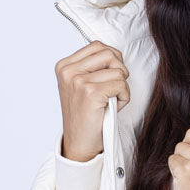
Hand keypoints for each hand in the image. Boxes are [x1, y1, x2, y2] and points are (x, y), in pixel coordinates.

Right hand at [56, 41, 130, 161]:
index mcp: (64, 66)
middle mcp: (68, 71)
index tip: (110, 77)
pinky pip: (121, 85)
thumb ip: (92, 67)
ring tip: (112, 99)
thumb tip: (114, 54)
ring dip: (122, 87)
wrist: (79, 143)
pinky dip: (124, 97)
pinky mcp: (90, 93)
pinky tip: (115, 106)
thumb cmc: (85, 115)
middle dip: (120, 70)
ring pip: (118, 70)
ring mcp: (78, 81)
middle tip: (115, 88)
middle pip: (109, 53)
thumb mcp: (81, 85)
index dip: (112, 60)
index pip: (97, 46)